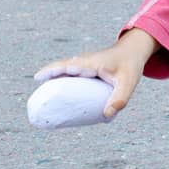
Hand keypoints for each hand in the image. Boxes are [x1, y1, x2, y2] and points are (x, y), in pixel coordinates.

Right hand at [34, 28, 159, 117]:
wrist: (132, 51)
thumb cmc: (130, 66)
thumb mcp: (128, 83)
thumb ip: (119, 99)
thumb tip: (106, 116)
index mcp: (89, 63)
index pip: (66, 66)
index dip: (51, 71)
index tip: (37, 77)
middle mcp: (83, 62)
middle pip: (59, 69)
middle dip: (46, 78)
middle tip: (36, 96)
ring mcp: (83, 64)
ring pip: (63, 71)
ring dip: (52, 80)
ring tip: (43, 98)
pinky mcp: (85, 68)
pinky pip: (69, 74)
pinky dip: (61, 81)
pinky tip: (59, 96)